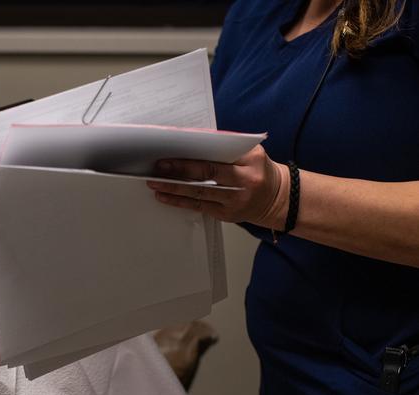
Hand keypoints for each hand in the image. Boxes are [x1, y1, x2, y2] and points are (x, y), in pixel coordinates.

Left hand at [146, 145, 289, 227]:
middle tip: (158, 168)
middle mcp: (244, 182)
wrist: (277, 198)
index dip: (191, 158)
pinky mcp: (226, 215)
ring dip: (174, 189)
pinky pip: (198, 207)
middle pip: (206, 176)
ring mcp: (234, 201)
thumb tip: (192, 141)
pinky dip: (179, 202)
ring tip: (154, 183)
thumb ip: (225, 147)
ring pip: (199, 194)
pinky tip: (164, 196)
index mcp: (251, 161)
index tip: (171, 153)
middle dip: (179, 172)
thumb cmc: (258, 170)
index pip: (216, 159)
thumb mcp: (251, 153)